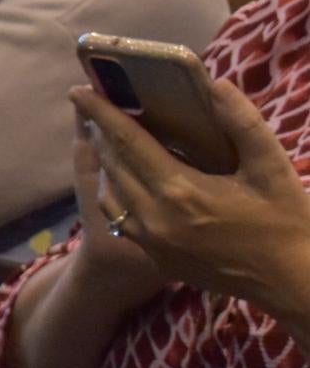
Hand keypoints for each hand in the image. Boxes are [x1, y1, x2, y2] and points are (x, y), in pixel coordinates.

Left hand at [74, 79, 309, 319]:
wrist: (292, 282)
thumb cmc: (286, 221)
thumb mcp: (272, 166)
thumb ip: (242, 122)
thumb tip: (213, 85)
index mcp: (180, 191)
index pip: (127, 142)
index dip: (101, 113)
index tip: (78, 90)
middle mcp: (155, 218)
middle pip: (113, 166)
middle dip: (101, 133)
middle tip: (95, 107)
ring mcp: (152, 243)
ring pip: (111, 195)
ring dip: (107, 164)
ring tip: (111, 138)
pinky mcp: (157, 259)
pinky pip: (122, 219)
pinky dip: (117, 193)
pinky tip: (130, 179)